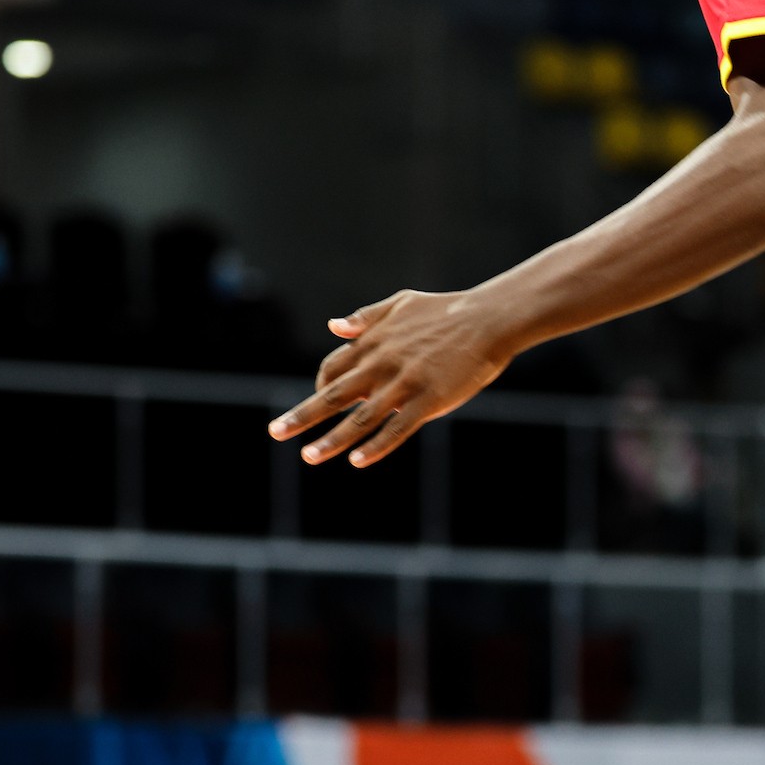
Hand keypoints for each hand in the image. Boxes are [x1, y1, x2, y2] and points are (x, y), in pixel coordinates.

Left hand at [268, 289, 513, 466]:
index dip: (320, 386)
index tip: (318, 400)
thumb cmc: (446, 311)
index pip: (333, 369)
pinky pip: (397, 429)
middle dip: (302, 415)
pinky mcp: (428, 400)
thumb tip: (334, 327)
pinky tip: (357, 460)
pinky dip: (376, 446)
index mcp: (373, 341)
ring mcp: (404, 384)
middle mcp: (381, 364)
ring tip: (308, 456)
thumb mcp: (401, 304)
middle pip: (334, 395)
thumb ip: (366, 318)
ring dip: (331, 440)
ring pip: (359, 418)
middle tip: (276, 432)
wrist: (489, 319)